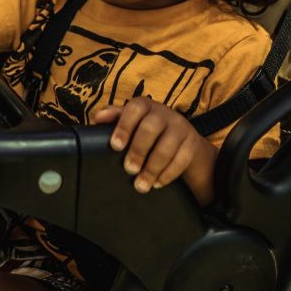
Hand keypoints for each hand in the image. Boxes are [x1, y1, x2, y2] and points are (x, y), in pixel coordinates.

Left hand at [93, 97, 215, 203]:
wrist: (181, 136)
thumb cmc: (147, 129)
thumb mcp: (132, 121)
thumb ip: (115, 118)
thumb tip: (98, 118)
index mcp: (145, 106)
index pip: (135, 109)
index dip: (124, 126)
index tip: (115, 146)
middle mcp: (164, 113)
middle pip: (151, 128)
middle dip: (138, 151)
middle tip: (129, 169)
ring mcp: (181, 128)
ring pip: (167, 147)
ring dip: (152, 168)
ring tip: (140, 185)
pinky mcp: (192, 144)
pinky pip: (181, 160)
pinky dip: (167, 174)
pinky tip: (156, 183)